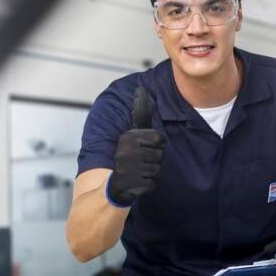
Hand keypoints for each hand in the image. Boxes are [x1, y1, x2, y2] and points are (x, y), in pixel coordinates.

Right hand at [106, 87, 165, 206]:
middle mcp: (125, 152)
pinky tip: (138, 181)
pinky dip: (148, 184)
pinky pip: (153, 183)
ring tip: (140, 170)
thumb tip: (141, 90)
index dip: (157, 145)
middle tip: (141, 161)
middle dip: (154, 159)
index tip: (146, 148)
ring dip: (151, 172)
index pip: (160, 139)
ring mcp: (128, 169)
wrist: (114, 184)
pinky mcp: (131, 184)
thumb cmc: (128, 154)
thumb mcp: (133, 133)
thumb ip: (140, 114)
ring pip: (157, 169)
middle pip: (160, 155)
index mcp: (128, 137)